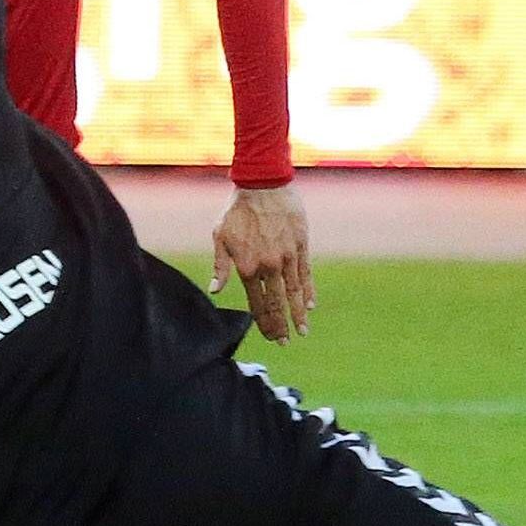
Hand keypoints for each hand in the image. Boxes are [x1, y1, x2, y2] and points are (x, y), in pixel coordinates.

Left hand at [209, 185, 315, 339]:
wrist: (263, 184)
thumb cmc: (237, 210)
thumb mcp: (220, 236)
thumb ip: (220, 266)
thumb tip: (215, 291)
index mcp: (247, 267)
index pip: (258, 304)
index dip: (264, 323)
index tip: (270, 337)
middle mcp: (269, 266)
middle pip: (277, 303)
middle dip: (281, 325)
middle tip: (285, 342)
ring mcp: (287, 257)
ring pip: (294, 292)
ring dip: (298, 314)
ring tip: (302, 331)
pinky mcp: (301, 246)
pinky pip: (306, 273)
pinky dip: (308, 290)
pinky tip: (310, 305)